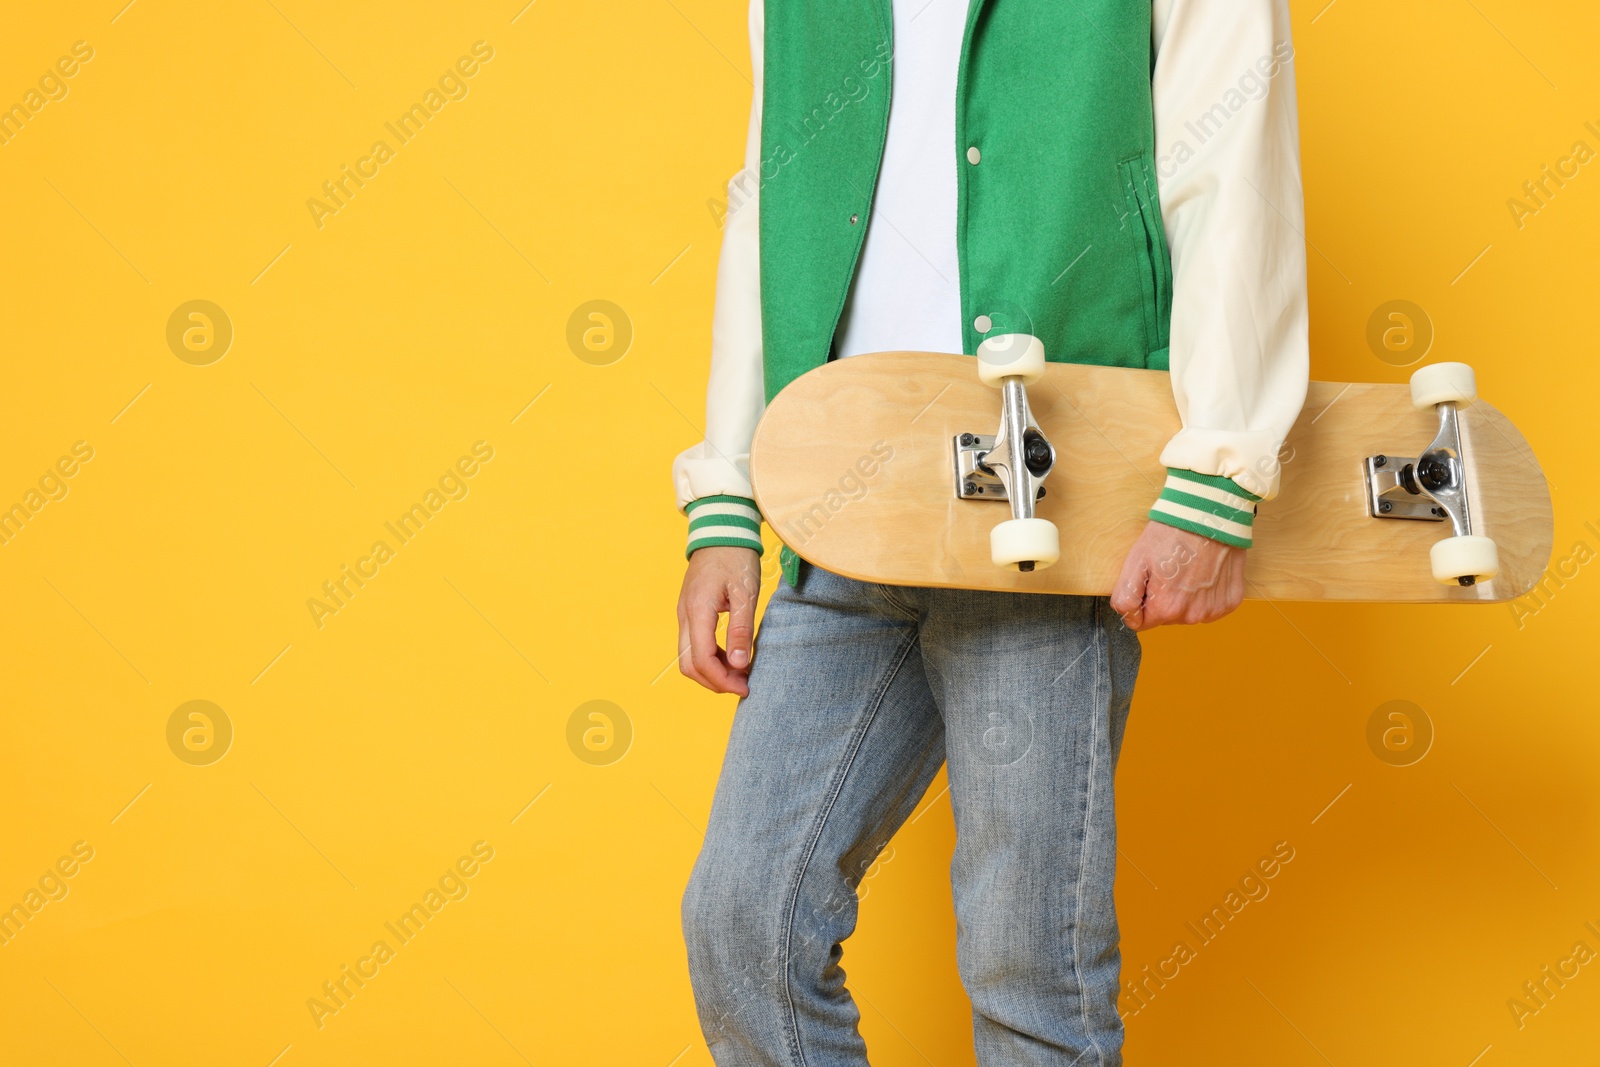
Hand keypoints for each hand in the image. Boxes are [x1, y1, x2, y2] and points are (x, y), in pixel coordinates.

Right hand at [676, 546, 761, 695]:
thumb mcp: (746, 593)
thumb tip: (740, 665)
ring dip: (712, 671)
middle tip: (743, 684)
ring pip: (689, 657)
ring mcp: (684, 613)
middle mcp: (684, 615)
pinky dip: (710, 657)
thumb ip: (741, 629)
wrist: (721, 529)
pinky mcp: (689, 611)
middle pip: (689, 665)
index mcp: (697, 610)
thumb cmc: (736, 557)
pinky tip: (732, 656)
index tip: (745, 687)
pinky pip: (693, 644)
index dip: (722, 680)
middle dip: (714, 681)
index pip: (702, 660)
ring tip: (740, 671)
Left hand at [1110, 522, 1245, 631]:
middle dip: (1162, 598)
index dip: (1140, 602)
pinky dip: (1205, 593)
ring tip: (1188, 568)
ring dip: (1184, 597)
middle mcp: (1192, 616)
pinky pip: (1210, 607)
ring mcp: (1214, 610)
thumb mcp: (1136, 561)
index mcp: (1166, 609)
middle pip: (1166, 618)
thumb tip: (1129, 619)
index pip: (1141, 623)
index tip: (1148, 580)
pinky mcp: (1231, 601)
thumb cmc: (1170, 534)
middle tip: (1169, 569)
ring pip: (1187, 614)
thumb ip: (1126, 597)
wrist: (1211, 514)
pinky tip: (1204, 572)